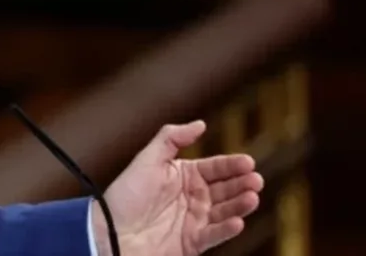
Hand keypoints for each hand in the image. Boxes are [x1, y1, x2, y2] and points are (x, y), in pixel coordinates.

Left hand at [92, 121, 263, 255]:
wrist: (109, 231)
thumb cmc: (125, 195)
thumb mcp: (147, 160)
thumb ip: (171, 138)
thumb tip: (201, 124)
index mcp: (184, 175)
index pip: (215, 167)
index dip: (232, 164)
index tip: (249, 162)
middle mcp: (193, 197)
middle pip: (225, 189)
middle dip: (242, 184)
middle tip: (255, 180)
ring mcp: (194, 220)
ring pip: (225, 211)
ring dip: (240, 205)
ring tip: (252, 198)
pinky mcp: (192, 242)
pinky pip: (214, 235)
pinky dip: (226, 229)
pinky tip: (237, 221)